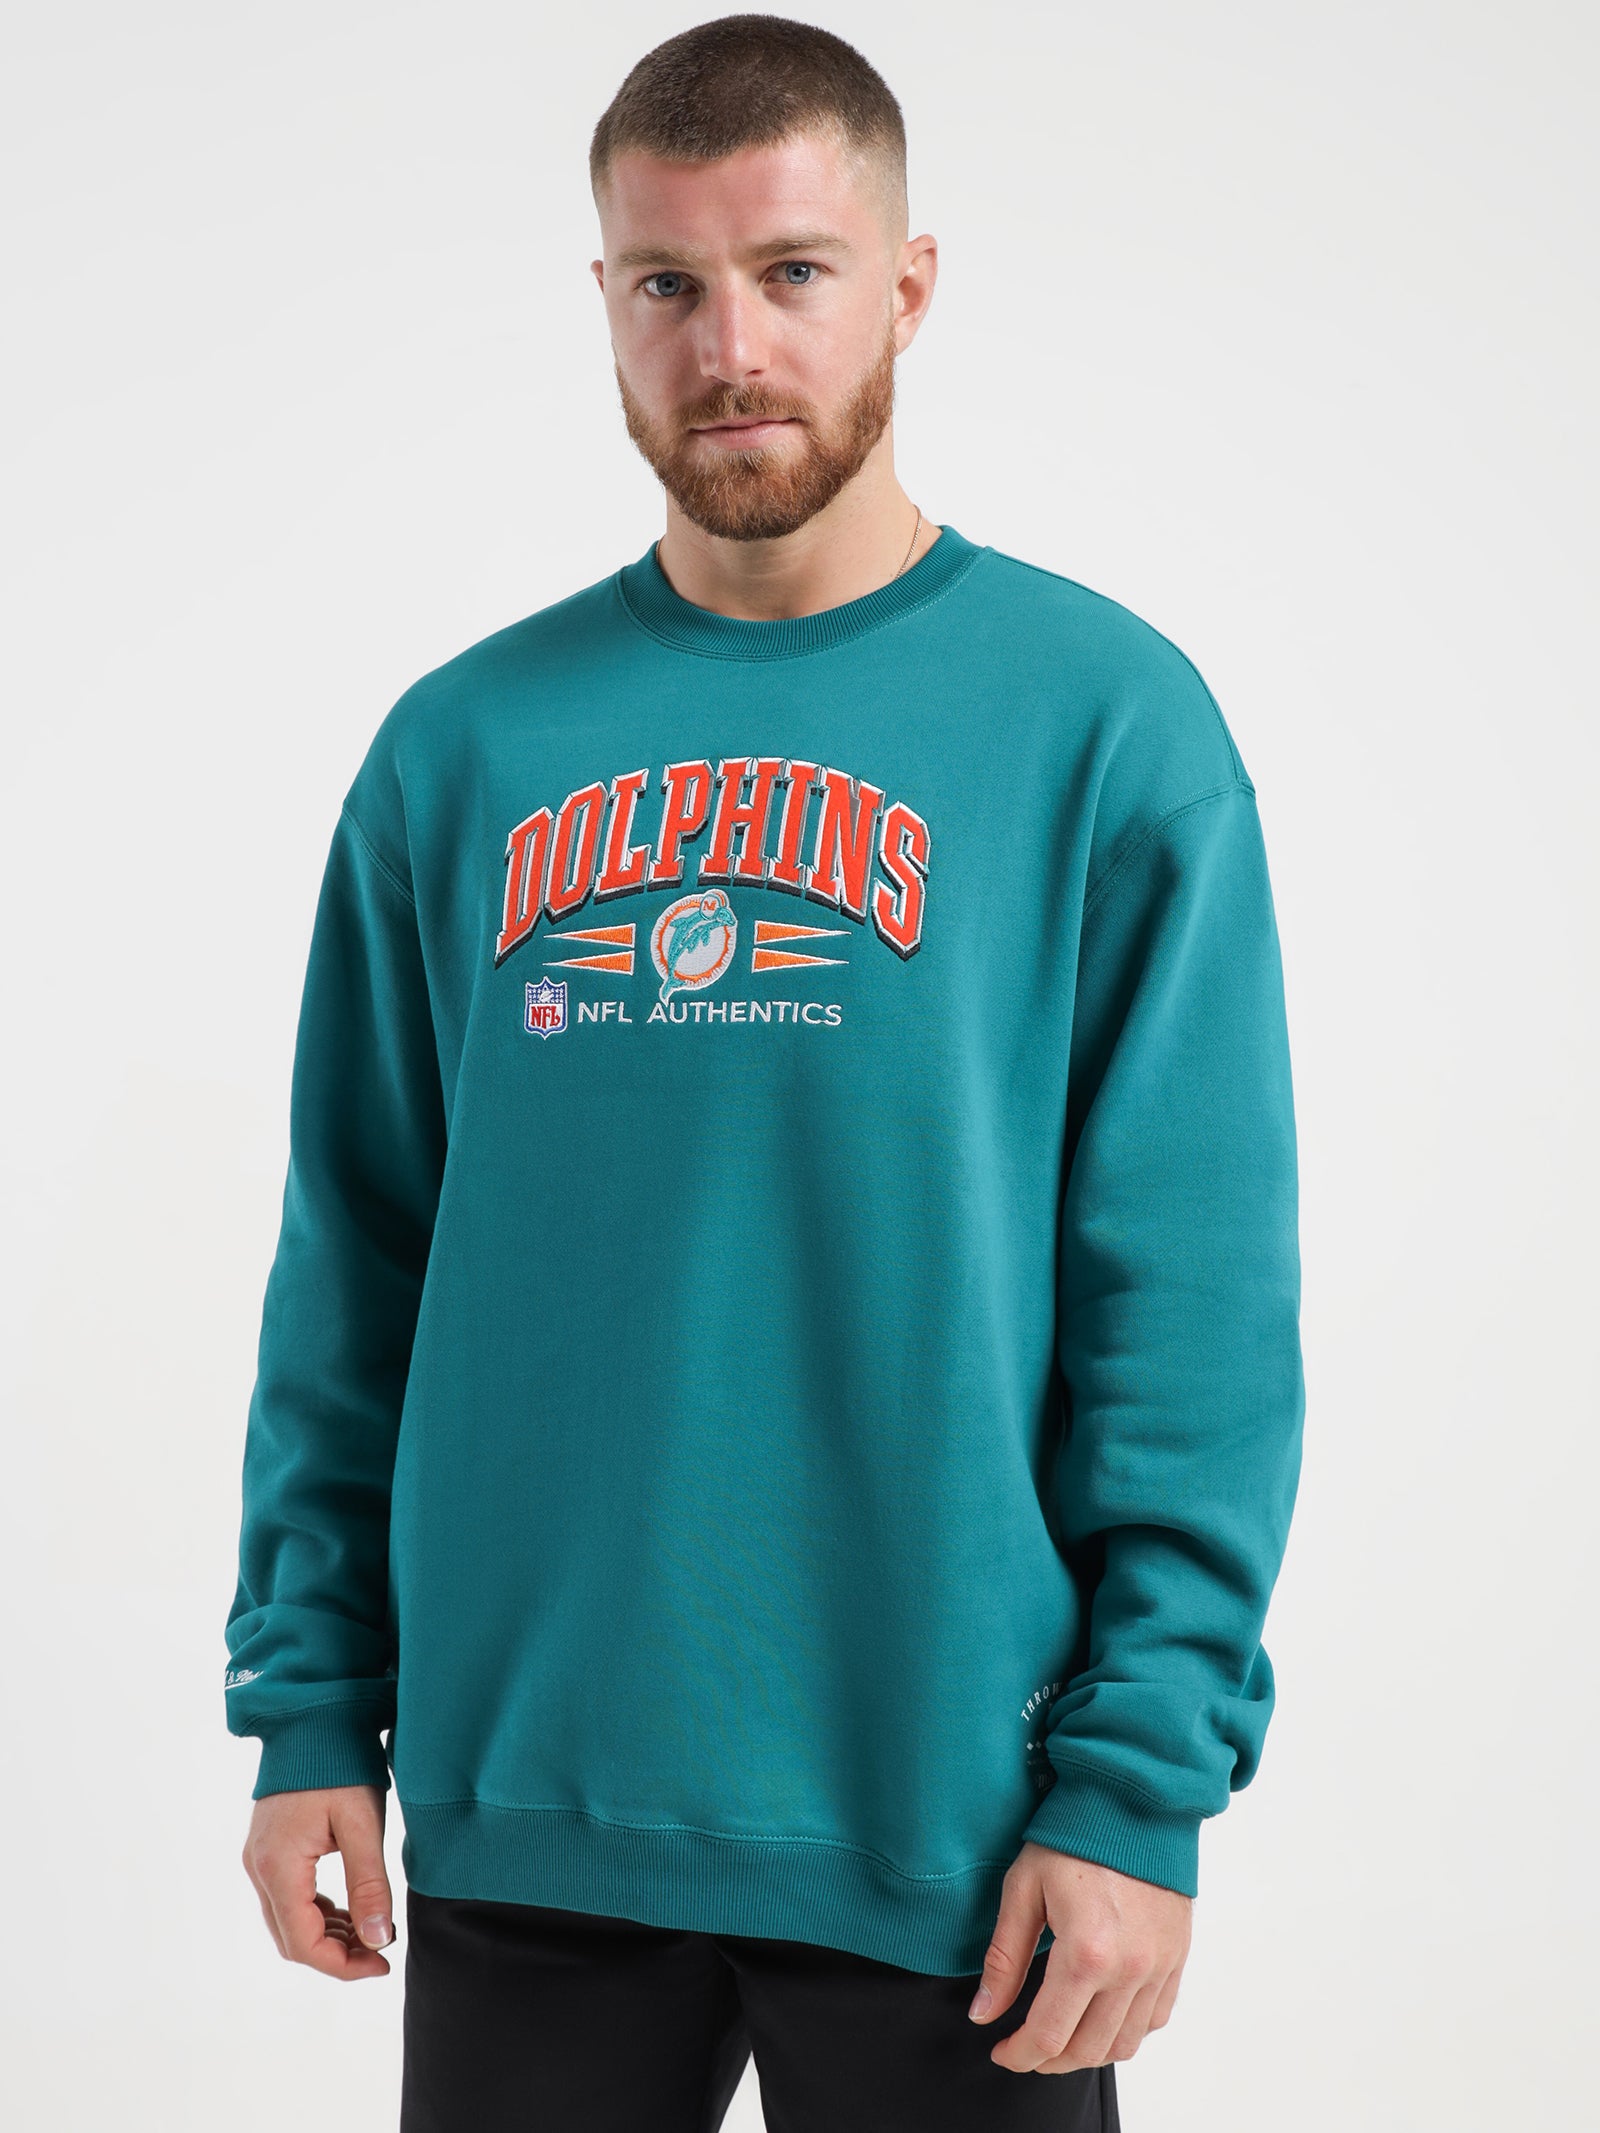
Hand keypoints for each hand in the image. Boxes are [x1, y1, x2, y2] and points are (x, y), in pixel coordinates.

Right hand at [241, 1783, 396, 1979]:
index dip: (342, 1965)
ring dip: (326, 1935)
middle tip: (380, 1951)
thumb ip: (369, 1885)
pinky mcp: (267, 1849)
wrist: (314, 1719)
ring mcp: (259, 1858)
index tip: (382, 1963)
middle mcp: (259, 1869)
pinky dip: (316, 1912)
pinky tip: (348, 1908)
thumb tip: (378, 1940)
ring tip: (371, 1931)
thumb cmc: (341, 1765)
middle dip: (336, 1955)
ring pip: (288, 1921)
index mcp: (279, 1866)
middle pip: (291, 1939)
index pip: (303, 1943)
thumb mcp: (362, 1825)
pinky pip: (287, 1898)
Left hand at [968, 1841, 1191, 2073]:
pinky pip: (1155, 2018)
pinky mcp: (1177, 1957)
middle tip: (1026, 2046)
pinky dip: (1126, 2031)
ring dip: (1088, 2051)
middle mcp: (1130, 1969)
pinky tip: (1101, 2015)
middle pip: (1088, 2049)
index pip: (1050, 2035)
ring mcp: (1159, 1966)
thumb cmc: (1073, 1836)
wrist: (1131, 1799)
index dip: (1020, 2055)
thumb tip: (983, 2013)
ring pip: (1125, 2044)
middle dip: (1050, 2059)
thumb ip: (1004, 1958)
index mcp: (1087, 1953)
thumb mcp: (1024, 1889)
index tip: (1001, 2051)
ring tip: (1061, 2035)